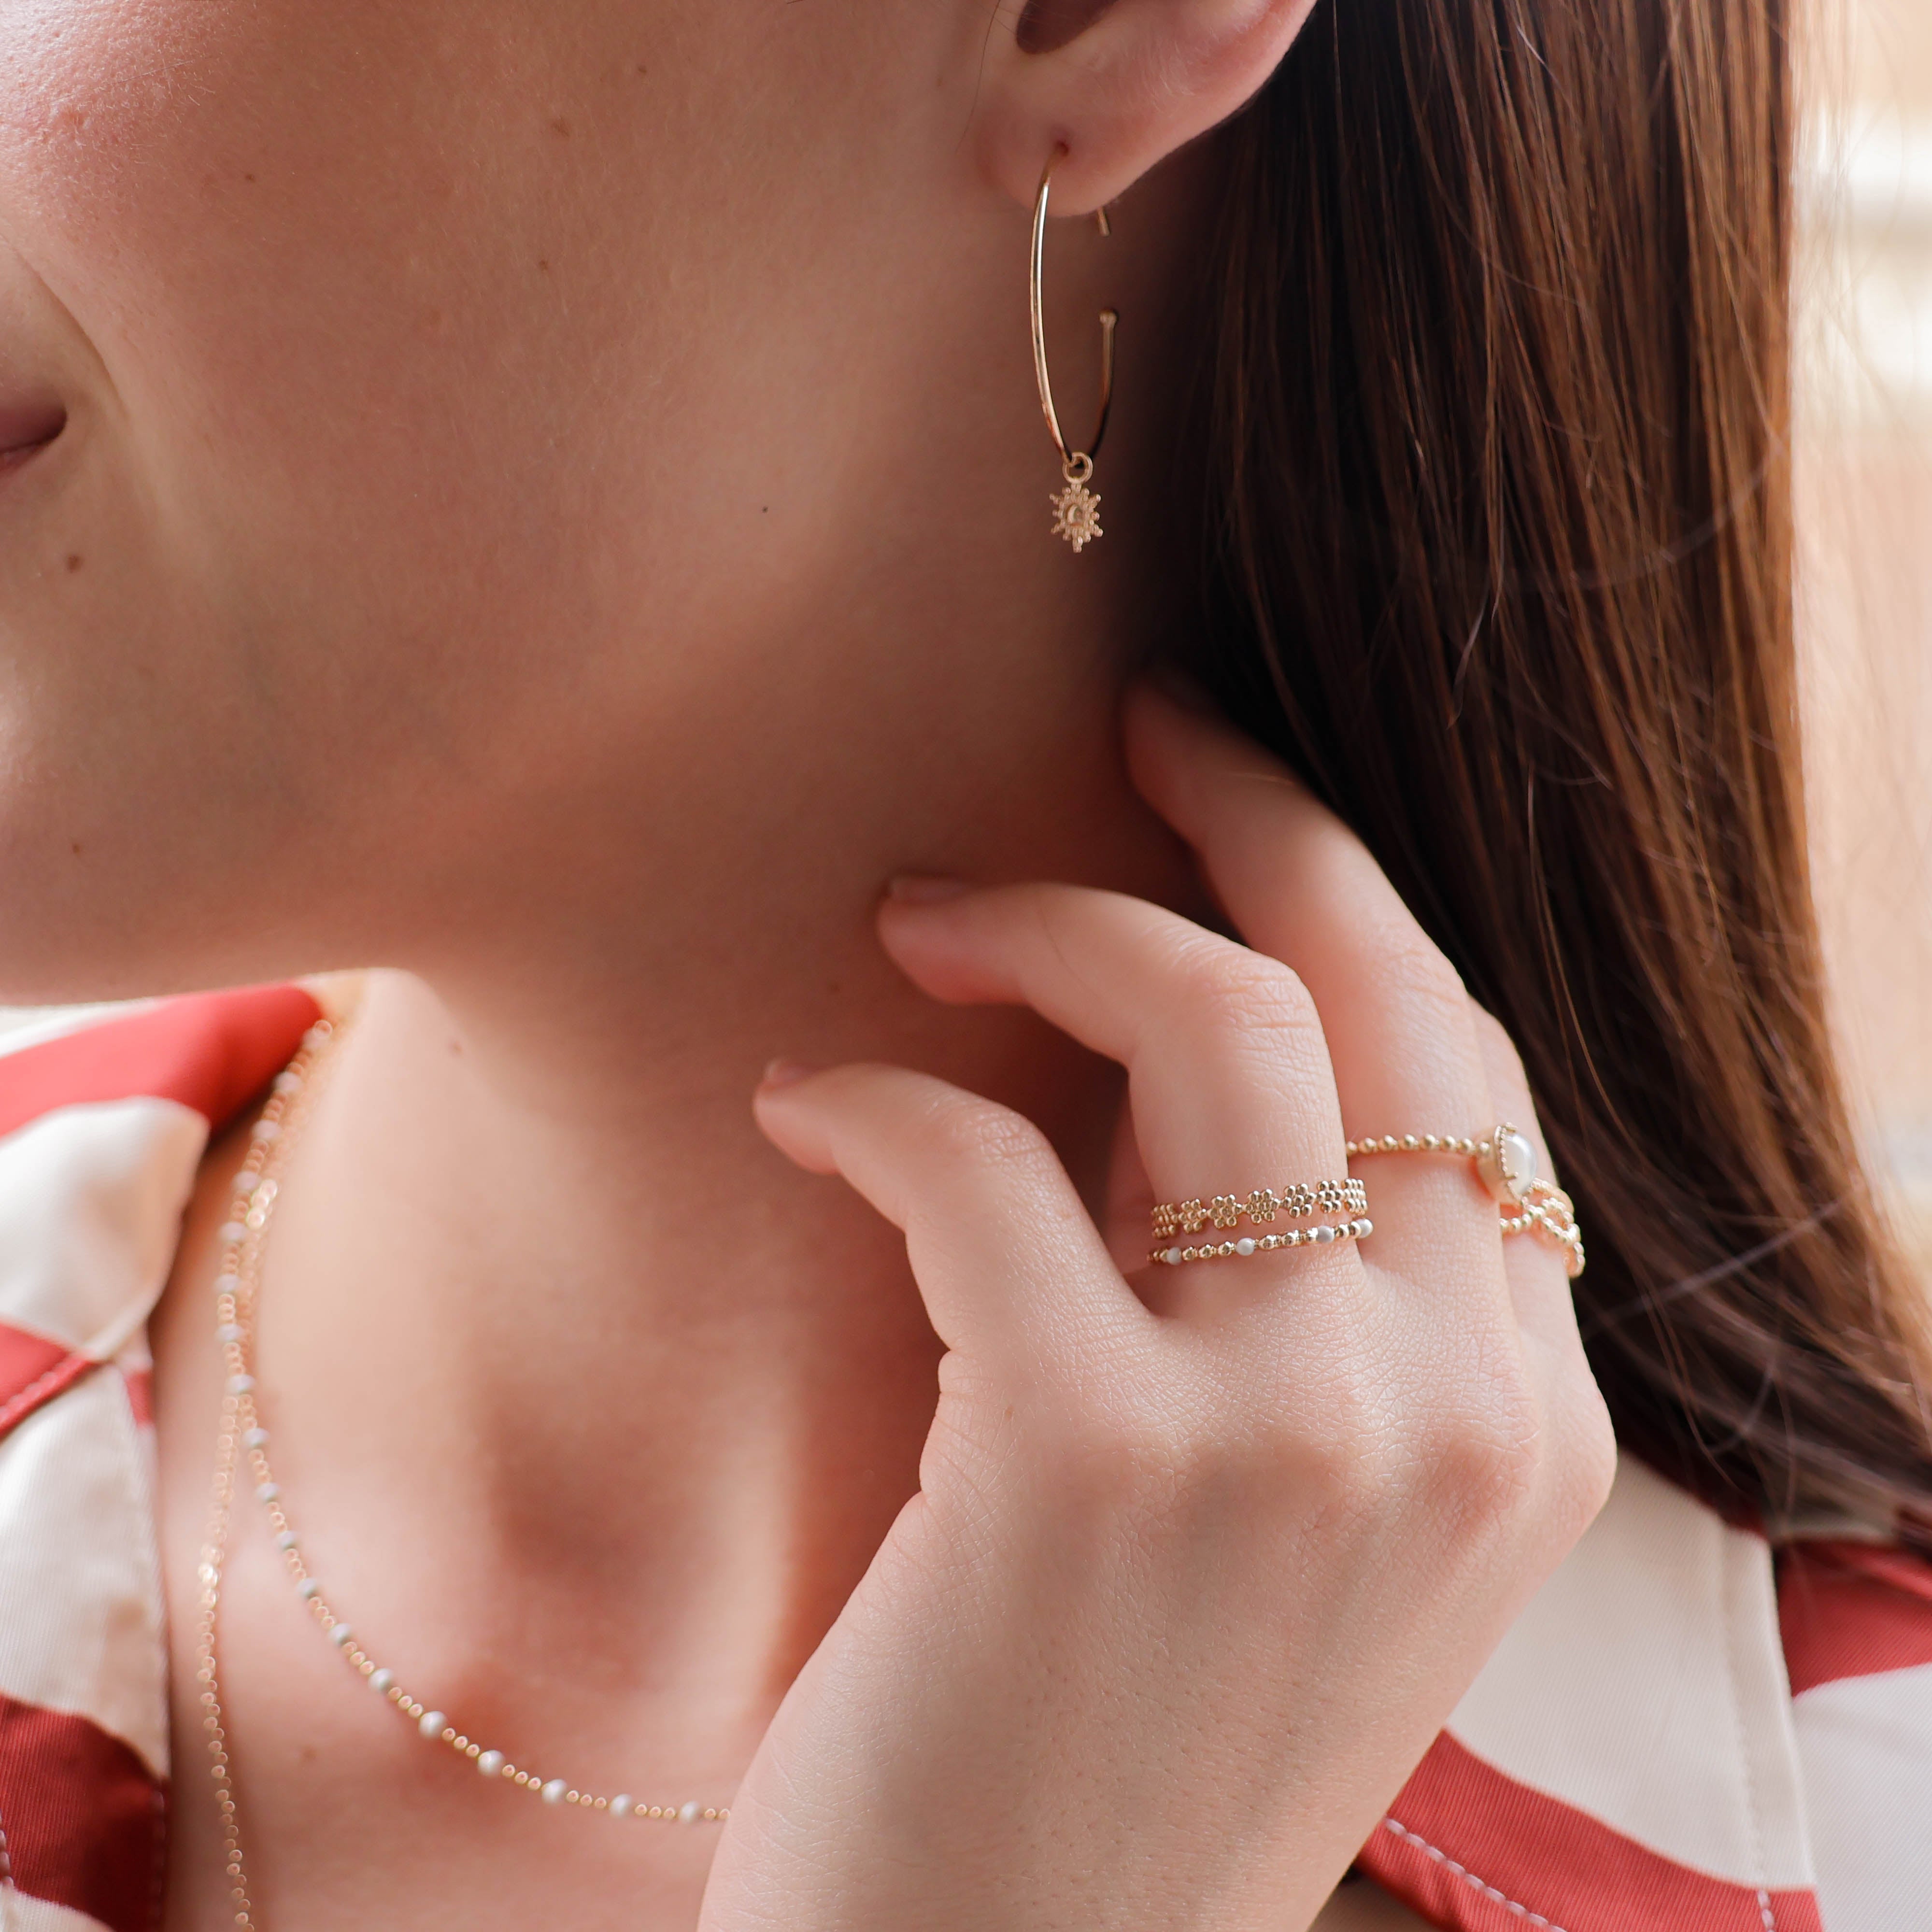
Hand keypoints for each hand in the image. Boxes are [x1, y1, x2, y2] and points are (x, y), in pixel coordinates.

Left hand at [709, 685, 1615, 1931]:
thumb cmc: (1111, 1743)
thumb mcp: (1276, 1525)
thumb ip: (1282, 1300)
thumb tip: (1167, 1038)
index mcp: (1522, 1429)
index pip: (1461, 1063)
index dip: (1340, 893)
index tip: (1218, 791)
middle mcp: (1451, 1414)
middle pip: (1371, 984)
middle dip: (1249, 808)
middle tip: (1129, 722)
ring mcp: (1294, 1438)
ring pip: (1208, 1021)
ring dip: (1042, 921)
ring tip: (910, 914)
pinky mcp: (1095, 1463)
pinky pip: (980, 1165)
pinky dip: (871, 1100)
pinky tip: (802, 1107)